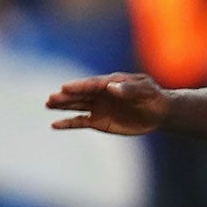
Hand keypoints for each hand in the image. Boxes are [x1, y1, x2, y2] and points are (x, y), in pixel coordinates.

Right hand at [46, 73, 168, 135]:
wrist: (158, 112)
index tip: (65, 87)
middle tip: (51, 98)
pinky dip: (68, 123)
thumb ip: (129, 89)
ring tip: (48, 104)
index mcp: (110, 82)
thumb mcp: (145, 91)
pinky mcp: (98, 121)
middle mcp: (100, 94)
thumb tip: (112, 88)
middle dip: (66, 97)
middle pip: (80, 95)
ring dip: (63, 106)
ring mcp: (98, 107)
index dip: (79, 86)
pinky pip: (80, 122)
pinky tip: (55, 124)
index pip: (91, 84)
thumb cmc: (152, 96)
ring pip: (77, 106)